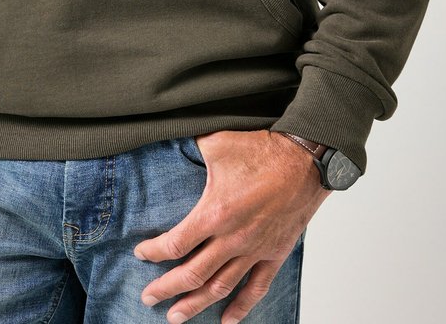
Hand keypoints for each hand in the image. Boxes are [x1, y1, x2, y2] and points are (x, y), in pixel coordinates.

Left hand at [133, 129, 331, 322]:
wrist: (305, 159)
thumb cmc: (262, 149)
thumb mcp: (217, 143)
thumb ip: (190, 148)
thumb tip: (170, 140)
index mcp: (215, 212)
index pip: (175, 243)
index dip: (154, 252)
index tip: (141, 254)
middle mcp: (233, 238)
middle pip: (192, 274)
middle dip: (166, 288)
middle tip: (147, 298)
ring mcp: (255, 250)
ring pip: (219, 287)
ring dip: (195, 304)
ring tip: (175, 317)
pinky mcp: (274, 253)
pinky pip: (256, 288)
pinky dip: (241, 308)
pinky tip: (226, 320)